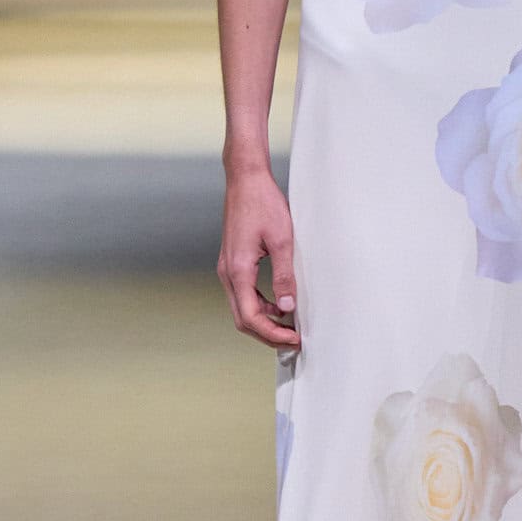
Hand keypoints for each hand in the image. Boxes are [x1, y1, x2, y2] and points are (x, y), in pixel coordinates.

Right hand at [219, 163, 300, 350]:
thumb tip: (288, 308)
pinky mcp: (232, 264)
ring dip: (264, 322)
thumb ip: (284, 276)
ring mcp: (227, 269)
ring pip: (241, 309)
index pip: (251, 317)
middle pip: (243, 319)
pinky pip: (242, 295)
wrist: (245, 180)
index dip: (272, 333)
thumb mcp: (282, 241)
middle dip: (267, 334)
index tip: (294, 338)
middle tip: (293, 340)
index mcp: (238, 270)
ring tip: (289, 327)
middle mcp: (227, 273)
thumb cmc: (263, 204)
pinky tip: (279, 306)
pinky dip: (259, 307)